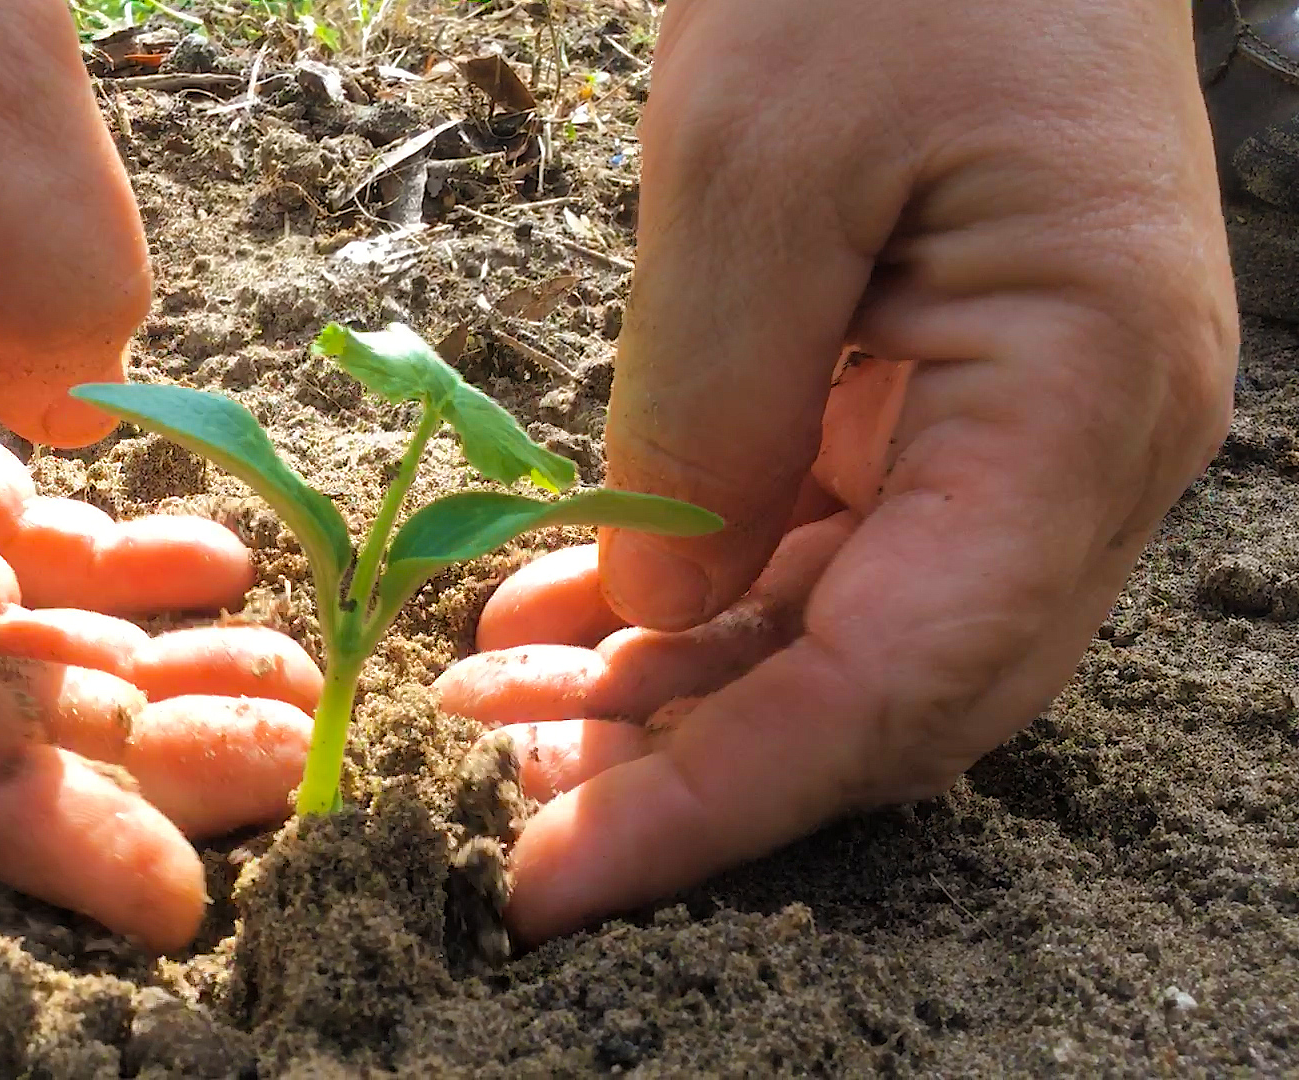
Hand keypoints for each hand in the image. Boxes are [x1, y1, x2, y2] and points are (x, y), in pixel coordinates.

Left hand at [437, 0, 1237, 943]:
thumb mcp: (752, 169)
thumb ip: (706, 416)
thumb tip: (658, 618)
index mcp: (1078, 401)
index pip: (893, 683)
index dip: (716, 800)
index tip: (556, 880)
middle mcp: (1081, 451)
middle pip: (885, 694)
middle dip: (689, 767)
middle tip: (504, 794)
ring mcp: (1024, 429)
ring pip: (846, 634)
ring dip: (675, 691)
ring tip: (502, 710)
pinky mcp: (950, 397)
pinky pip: (827, 544)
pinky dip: (695, 597)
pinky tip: (566, 617)